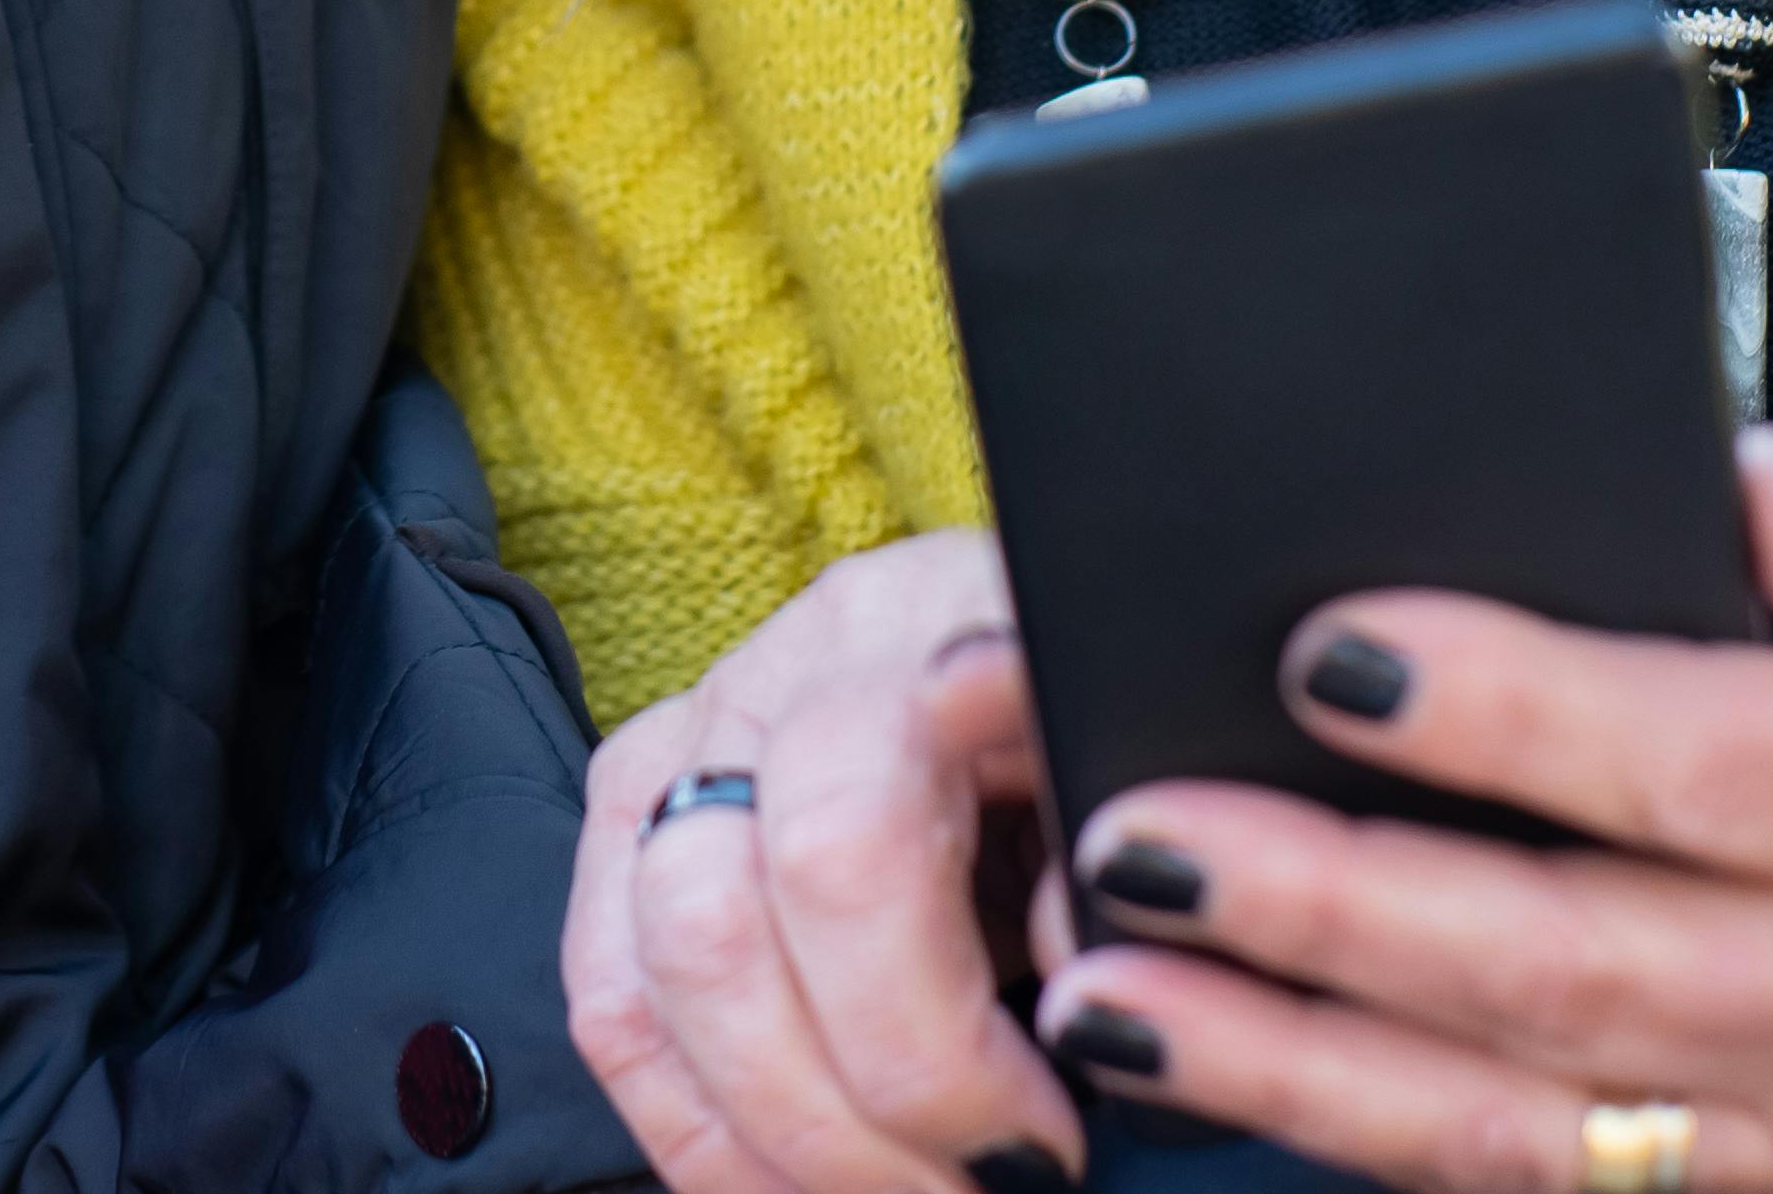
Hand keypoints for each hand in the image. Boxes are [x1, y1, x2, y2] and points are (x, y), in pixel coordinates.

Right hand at [567, 528, 1078, 1193]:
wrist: (1062, 640)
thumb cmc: (1119, 715)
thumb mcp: (1163, 762)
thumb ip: (1128, 861)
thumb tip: (1078, 1001)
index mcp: (927, 633)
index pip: (846, 847)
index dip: (931, 1041)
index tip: (1046, 1143)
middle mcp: (786, 671)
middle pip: (721, 921)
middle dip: (846, 1117)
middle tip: (981, 1192)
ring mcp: (696, 736)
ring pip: (647, 976)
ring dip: (767, 1142)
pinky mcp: (640, 807)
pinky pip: (610, 999)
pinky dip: (698, 1126)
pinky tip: (795, 1178)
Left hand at [1028, 407, 1772, 1193]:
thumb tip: (1752, 492)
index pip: (1705, 766)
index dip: (1515, 715)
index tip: (1331, 649)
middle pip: (1575, 971)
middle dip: (1332, 911)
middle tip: (1140, 836)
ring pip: (1526, 1123)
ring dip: (1296, 1062)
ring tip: (1109, 983)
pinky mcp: (1763, 1189)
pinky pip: (1545, 1192)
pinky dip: (1367, 1147)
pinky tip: (1217, 1077)